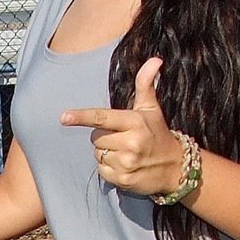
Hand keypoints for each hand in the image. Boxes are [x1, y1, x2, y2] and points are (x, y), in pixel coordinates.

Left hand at [60, 57, 186, 198]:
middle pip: (95, 137)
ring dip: (106, 153)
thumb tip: (155, 60)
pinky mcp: (122, 179)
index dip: (82, 117)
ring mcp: (126, 163)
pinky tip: (124, 165)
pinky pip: (101, 170)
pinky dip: (108, 168)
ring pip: (97, 154)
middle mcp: (131, 143)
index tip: (64, 117)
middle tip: (122, 138)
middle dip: (103, 137)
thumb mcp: (151, 109)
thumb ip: (145, 85)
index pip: (103, 118)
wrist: (176, 168)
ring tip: (125, 152)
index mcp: (135, 122)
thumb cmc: (157, 134)